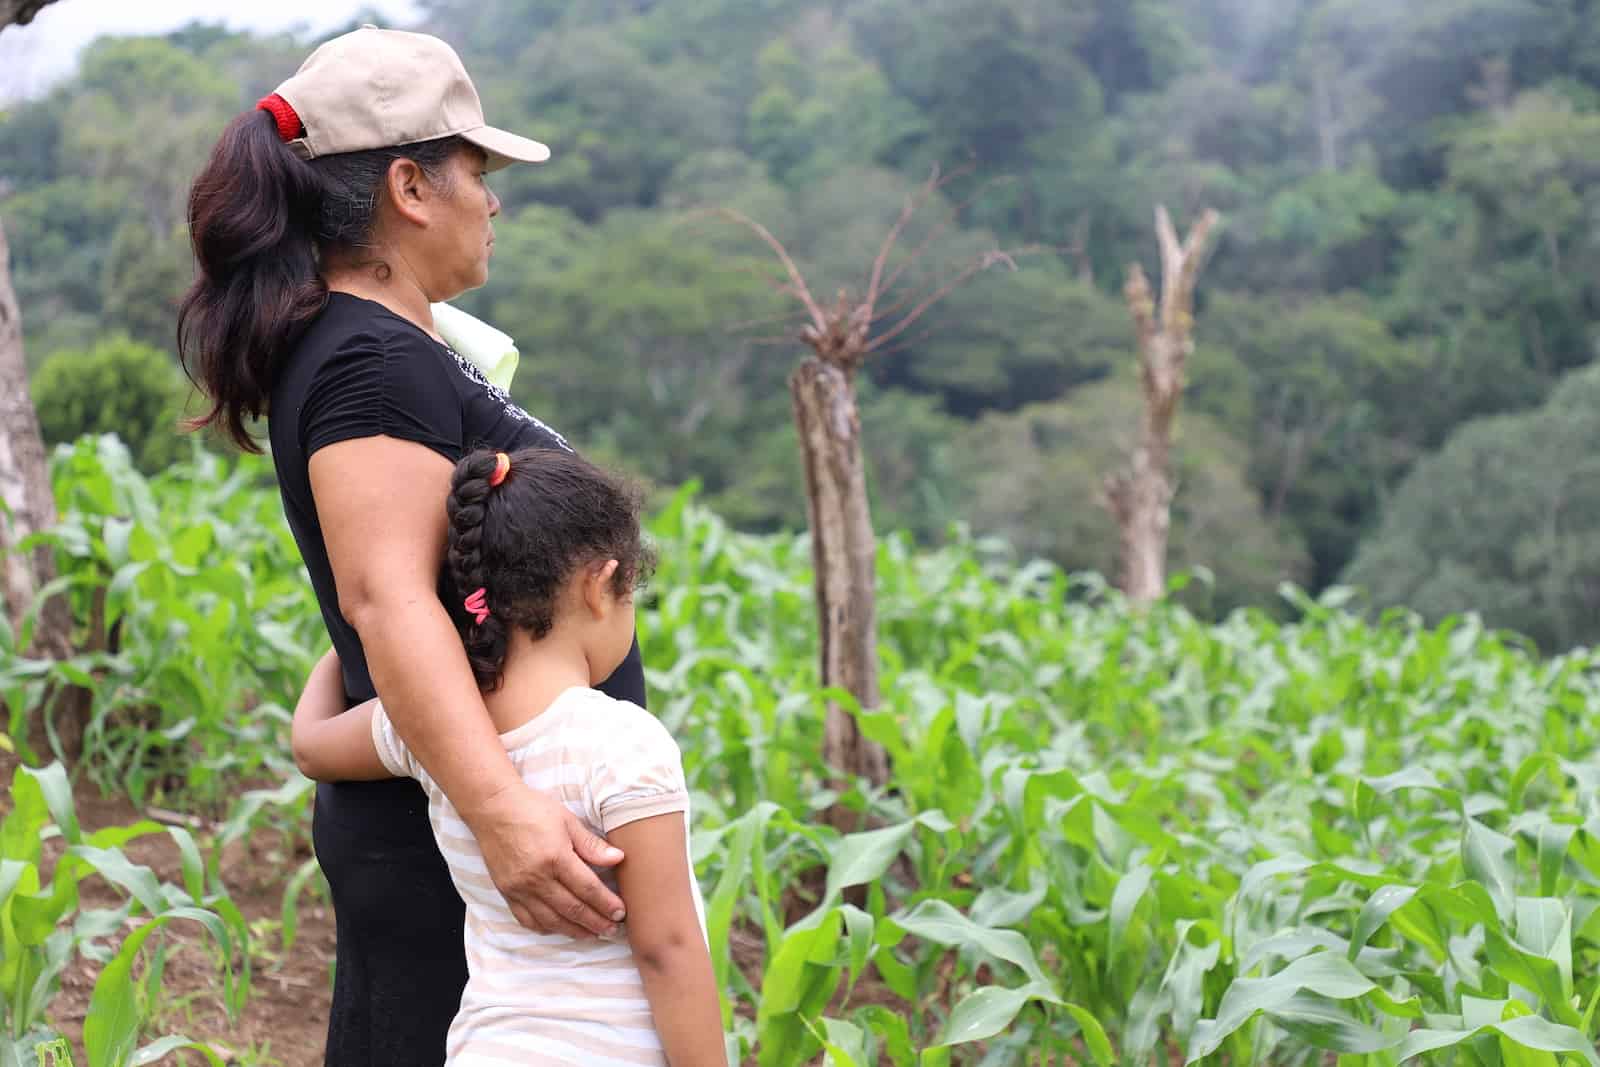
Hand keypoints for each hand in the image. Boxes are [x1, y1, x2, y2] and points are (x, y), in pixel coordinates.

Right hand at [467, 780, 625, 938]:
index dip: (606, 904)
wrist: (492, 808)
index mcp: (555, 858)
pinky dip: (545, 928)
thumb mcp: (567, 820)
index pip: (588, 888)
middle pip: (572, 909)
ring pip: (551, 920)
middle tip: (612, 929)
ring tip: (591, 934)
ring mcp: (519, 888)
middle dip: (596, 922)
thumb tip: (618, 858)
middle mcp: (537, 878)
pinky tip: (558, 928)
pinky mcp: (506, 892)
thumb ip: (591, 844)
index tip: (620, 913)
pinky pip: (527, 919)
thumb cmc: (531, 809)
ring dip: (574, 930)